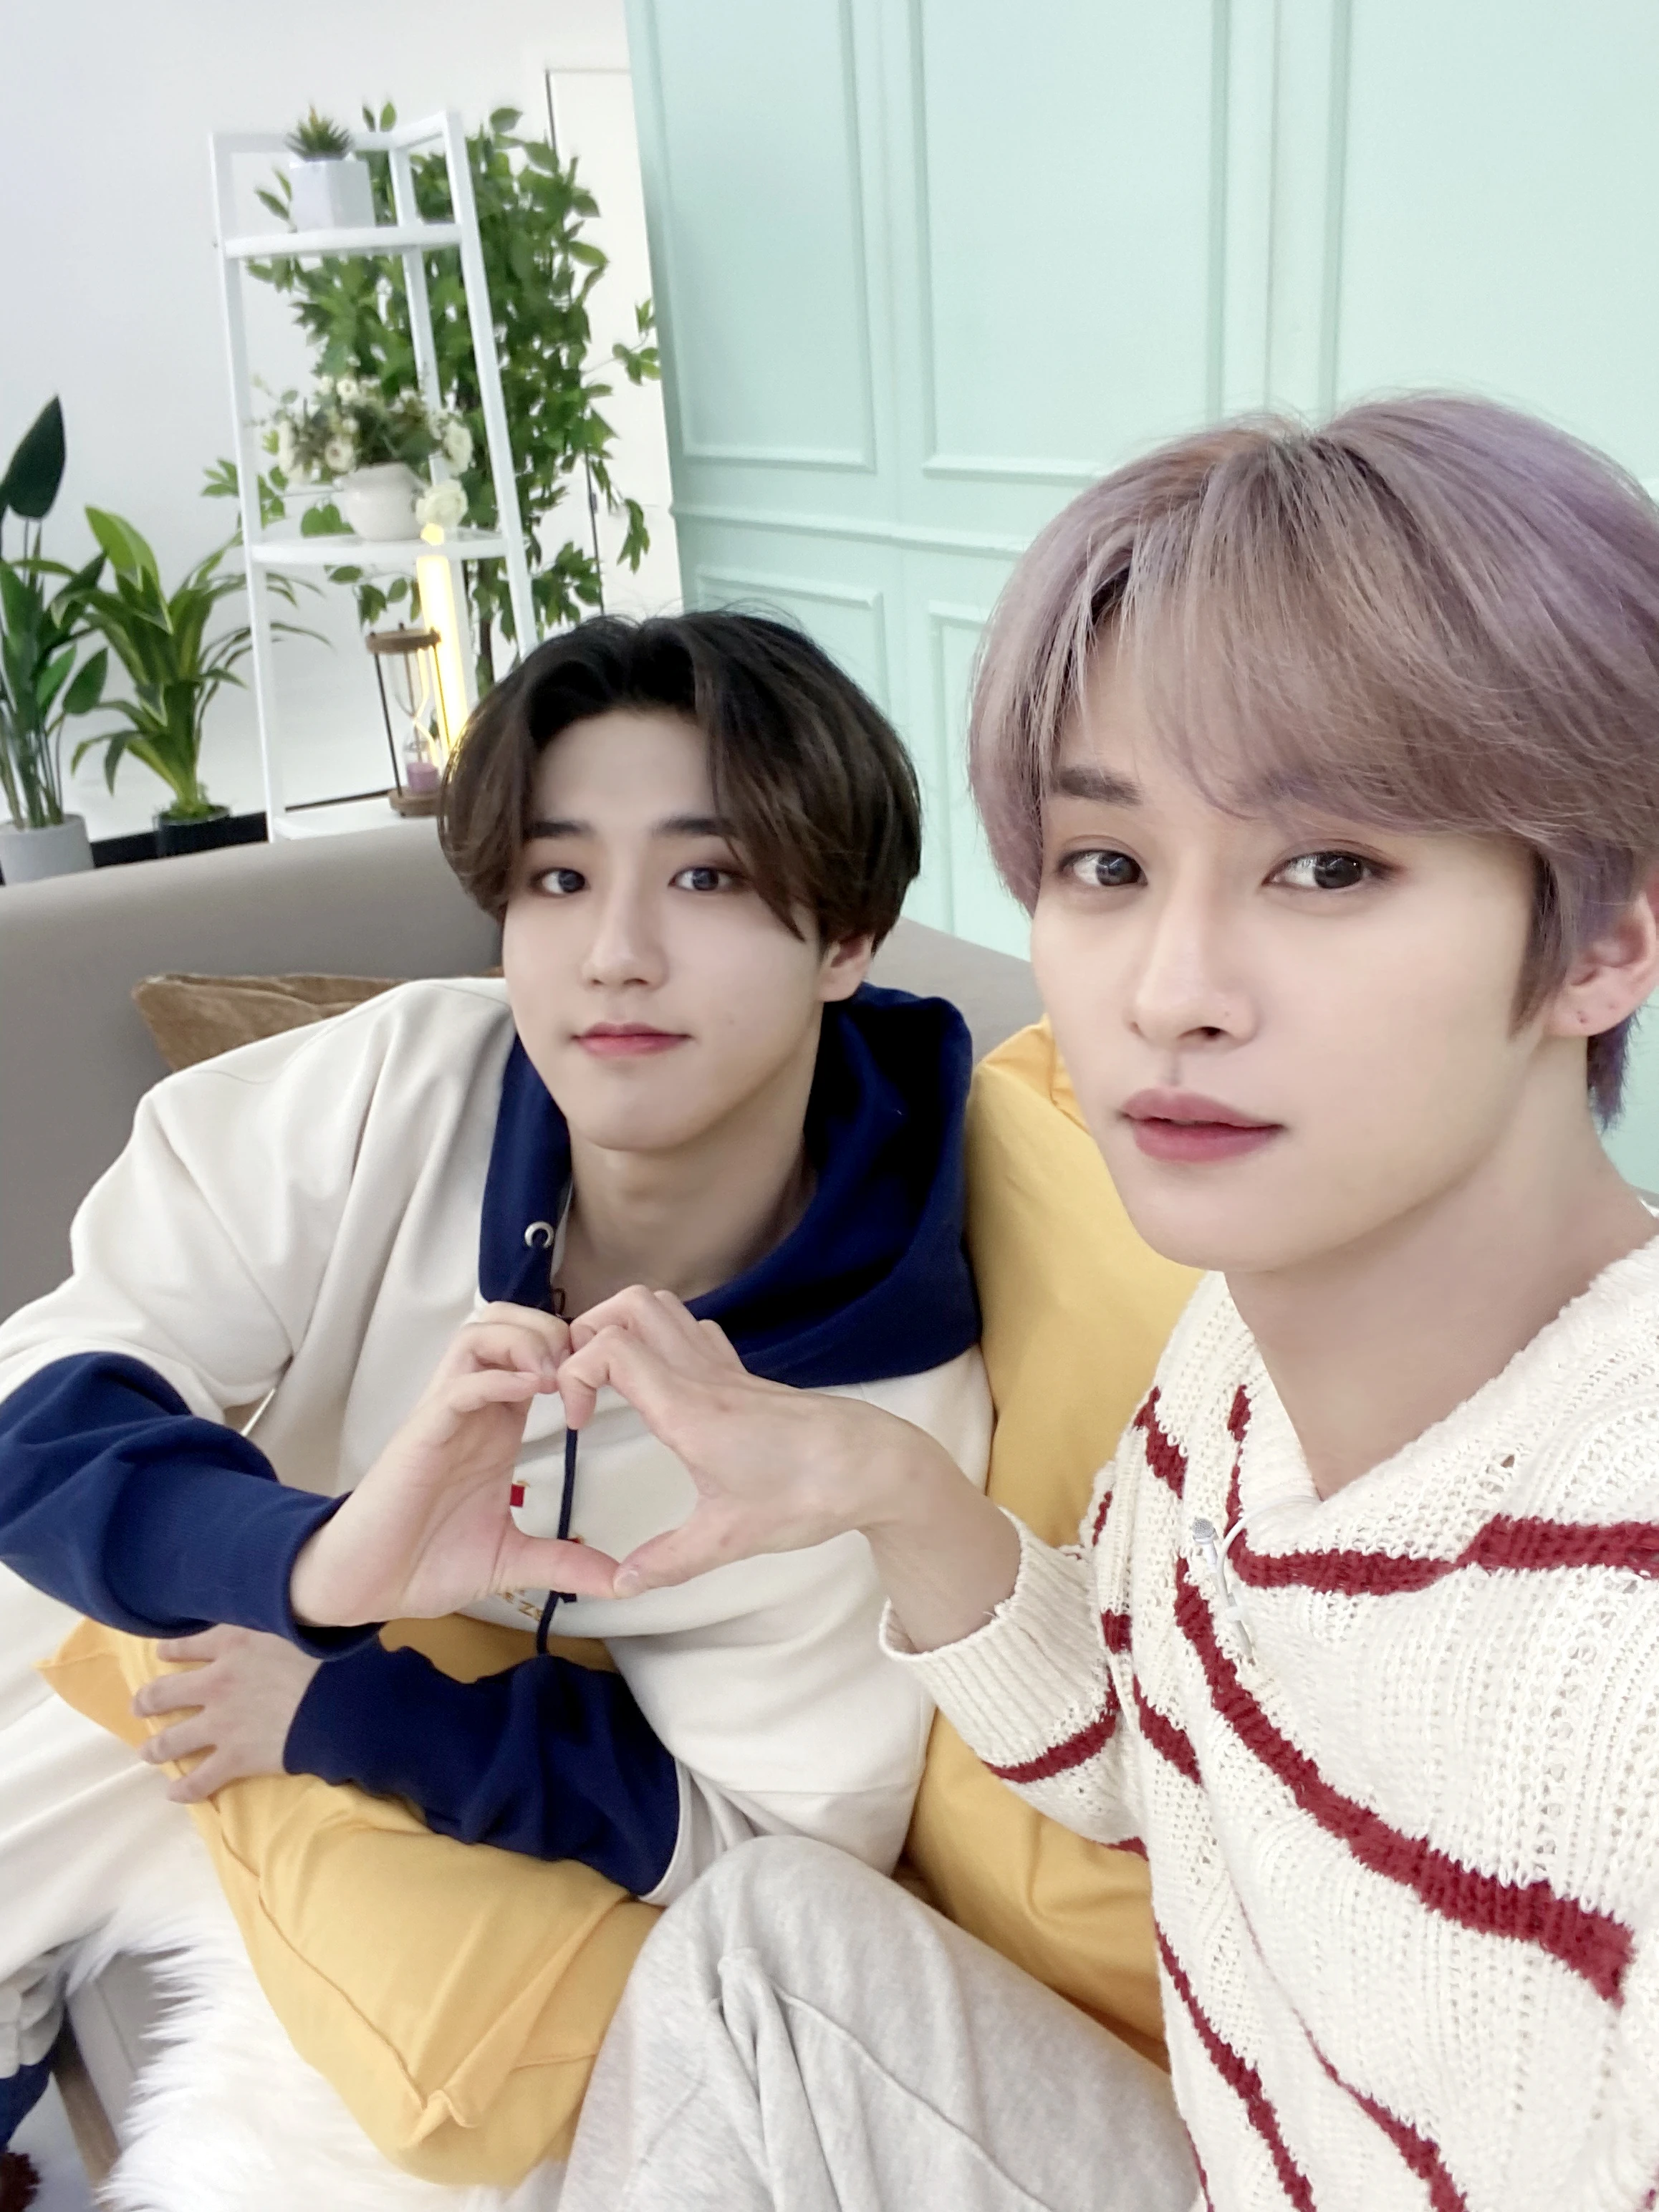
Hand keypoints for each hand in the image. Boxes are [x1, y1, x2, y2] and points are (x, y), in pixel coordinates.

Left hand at [131, 1626, 320, 1803]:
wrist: (344, 1704)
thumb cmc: (333, 1657)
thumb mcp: (302, 1624)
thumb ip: (278, 1623)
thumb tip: (282, 1617)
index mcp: (234, 1642)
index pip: (189, 1643)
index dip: (172, 1650)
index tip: (162, 1654)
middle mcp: (217, 1680)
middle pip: (166, 1692)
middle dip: (148, 1700)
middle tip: (139, 1706)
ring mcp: (221, 1722)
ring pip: (173, 1739)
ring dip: (156, 1746)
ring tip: (147, 1752)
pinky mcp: (234, 1757)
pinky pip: (200, 1779)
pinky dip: (184, 1789)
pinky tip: (173, 1793)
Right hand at [288, 1304, 609, 1627]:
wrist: (367, 1586)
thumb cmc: (427, 1561)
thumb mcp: (513, 1559)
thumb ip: (566, 1562)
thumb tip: (620, 1583)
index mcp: (497, 1426)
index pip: (533, 1352)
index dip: (572, 1351)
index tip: (605, 1384)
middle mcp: (473, 1409)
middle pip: (505, 1321)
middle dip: (549, 1327)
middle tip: (578, 1366)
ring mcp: (445, 1415)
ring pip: (478, 1335)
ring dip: (523, 1341)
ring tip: (554, 1377)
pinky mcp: (422, 1432)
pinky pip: (458, 1384)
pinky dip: (495, 1378)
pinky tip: (529, 1393)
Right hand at [556, 1288, 1016, 1647]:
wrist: (875, 1466)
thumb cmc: (807, 1493)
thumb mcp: (729, 1538)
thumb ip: (668, 1561)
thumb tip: (620, 1584)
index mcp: (688, 1406)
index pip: (609, 1348)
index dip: (574, 1372)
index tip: (580, 1423)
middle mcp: (703, 1374)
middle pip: (631, 1304)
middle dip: (588, 1332)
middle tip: (582, 1385)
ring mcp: (727, 1368)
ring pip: (665, 1307)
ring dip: (624, 1328)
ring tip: (610, 1382)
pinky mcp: (746, 1376)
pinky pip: (694, 1331)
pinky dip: (663, 1338)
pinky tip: (661, 1386)